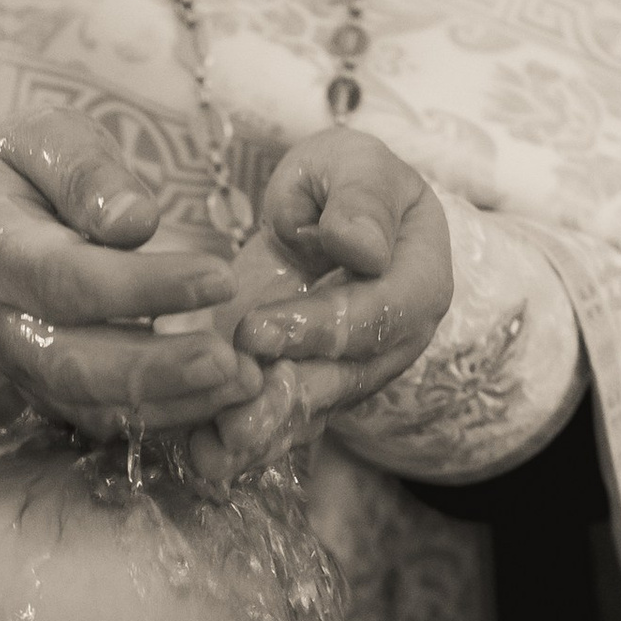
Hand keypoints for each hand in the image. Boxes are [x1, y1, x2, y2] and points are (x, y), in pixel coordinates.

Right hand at [0, 119, 263, 435]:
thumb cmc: (17, 174)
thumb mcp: (43, 139)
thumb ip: (85, 172)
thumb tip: (136, 221)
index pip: (67, 280)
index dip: (143, 288)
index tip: (218, 277)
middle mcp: (2, 320)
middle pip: (74, 363)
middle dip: (157, 369)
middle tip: (230, 361)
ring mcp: (21, 364)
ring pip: (88, 403)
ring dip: (168, 403)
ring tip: (240, 386)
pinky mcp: (46, 390)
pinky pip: (100, 419)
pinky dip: (162, 418)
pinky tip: (218, 401)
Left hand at [185, 126, 454, 480]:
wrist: (329, 217)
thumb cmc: (342, 183)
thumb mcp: (353, 164)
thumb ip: (360, 197)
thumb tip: (361, 245)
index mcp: (418, 281)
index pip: (378, 313)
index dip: (319, 327)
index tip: (256, 330)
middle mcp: (393, 343)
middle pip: (344, 378)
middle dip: (283, 399)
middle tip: (228, 415)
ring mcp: (355, 375)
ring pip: (312, 411)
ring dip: (261, 434)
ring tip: (213, 449)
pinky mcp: (314, 393)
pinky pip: (284, 424)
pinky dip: (245, 444)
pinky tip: (202, 455)